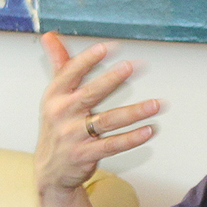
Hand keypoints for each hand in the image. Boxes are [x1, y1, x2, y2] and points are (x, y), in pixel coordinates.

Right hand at [35, 32, 161, 193]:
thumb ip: (59, 65)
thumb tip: (50, 36)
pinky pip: (113, 145)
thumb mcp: (54, 96)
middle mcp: (62, 114)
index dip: (89, 59)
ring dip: (134, 112)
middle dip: (112, 79)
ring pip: (108, 120)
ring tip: (156, 104)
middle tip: (132, 66)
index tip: (109, 47)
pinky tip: (148, 130)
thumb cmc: (57, 127)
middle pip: (91, 93)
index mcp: (54, 95)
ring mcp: (74, 136)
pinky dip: (132, 138)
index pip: (71, 72)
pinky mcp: (86, 154)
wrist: (50, 171)